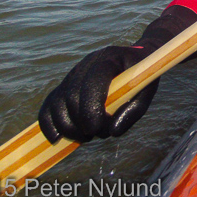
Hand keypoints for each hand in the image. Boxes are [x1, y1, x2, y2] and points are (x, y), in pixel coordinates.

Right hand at [38, 44, 157, 142]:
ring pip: (58, 101)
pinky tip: (57, 138)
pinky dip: (48, 122)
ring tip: (85, 137)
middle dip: (80, 122)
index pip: (92, 81)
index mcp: (109, 58)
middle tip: (97, 134)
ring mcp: (74, 73)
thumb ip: (134, 110)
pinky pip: (50, 103)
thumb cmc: (142, 76)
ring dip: (67, 126)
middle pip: (72, 95)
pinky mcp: (66, 84)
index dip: (89, 107)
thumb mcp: (147, 90)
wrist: (134, 58)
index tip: (94, 129)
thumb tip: (113, 132)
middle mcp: (87, 63)